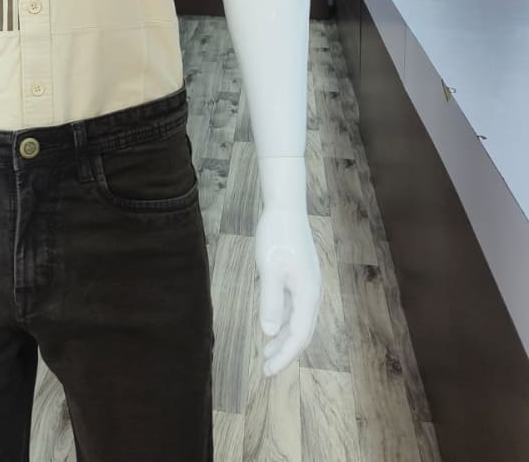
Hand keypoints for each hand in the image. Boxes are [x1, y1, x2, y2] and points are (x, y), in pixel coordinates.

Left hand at [254, 207, 320, 377]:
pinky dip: (283, 319)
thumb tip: (270, 332)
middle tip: (266, 367)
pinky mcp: (300, 275)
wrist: (286, 208)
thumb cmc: (277, 236)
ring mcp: (307, 284)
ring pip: (297, 319)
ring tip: (267, 351)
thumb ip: (271, 301)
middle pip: (301, 331)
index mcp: (308, 295)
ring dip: (283, 336)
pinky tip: (272, 323)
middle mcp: (312, 293)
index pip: (298, 336)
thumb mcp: (269, 269)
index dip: (284, 356)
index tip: (268, 371)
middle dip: (285, 351)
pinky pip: (294, 306)